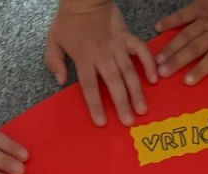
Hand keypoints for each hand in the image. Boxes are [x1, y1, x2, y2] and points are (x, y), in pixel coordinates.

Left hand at [45, 0, 156, 126]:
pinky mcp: (127, 37)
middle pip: (113, 82)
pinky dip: (148, 63)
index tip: (101, 122)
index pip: (89, 85)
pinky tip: (154, 78)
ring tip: (142, 109)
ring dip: (136, 91)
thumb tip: (60, 80)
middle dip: (121, 103)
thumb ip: (53, 60)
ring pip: (128, 71)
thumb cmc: (69, 19)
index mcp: (83, 57)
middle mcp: (102, 55)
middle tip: (128, 121)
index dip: (95, 104)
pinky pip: (141, 50)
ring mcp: (117, 46)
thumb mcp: (53, 38)